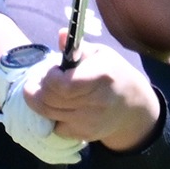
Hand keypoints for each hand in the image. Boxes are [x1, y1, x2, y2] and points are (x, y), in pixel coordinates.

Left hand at [26, 37, 161, 151]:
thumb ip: (78, 47)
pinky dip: (51, 117)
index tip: (52, 70)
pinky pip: (55, 127)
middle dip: (37, 89)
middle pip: (50, 101)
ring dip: (40, 102)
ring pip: (48, 114)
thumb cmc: (114, 74)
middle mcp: (95, 102)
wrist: (132, 106)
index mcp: (101, 77)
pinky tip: (59, 106)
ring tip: (46, 91)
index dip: (49, 77)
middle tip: (38, 81)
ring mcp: (89, 121)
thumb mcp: (101, 54)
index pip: (63, 85)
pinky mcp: (84, 134)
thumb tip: (61, 34)